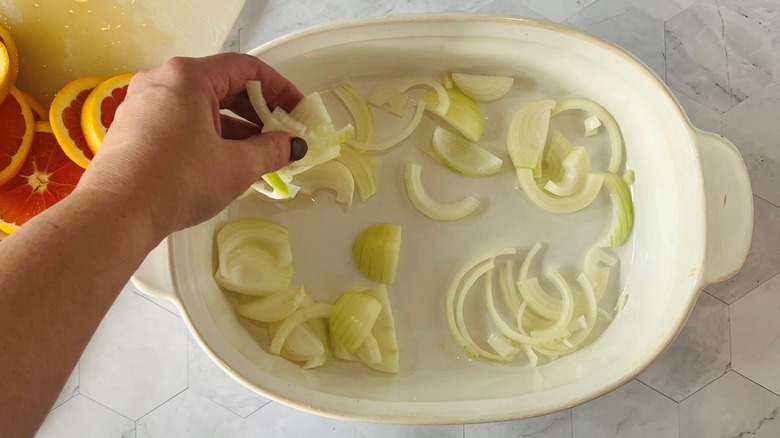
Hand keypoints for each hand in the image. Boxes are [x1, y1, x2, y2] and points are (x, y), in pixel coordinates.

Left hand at [76, 53, 305, 238]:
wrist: (116, 214)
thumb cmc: (178, 181)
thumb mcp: (236, 166)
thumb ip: (271, 150)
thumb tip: (294, 145)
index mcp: (188, 78)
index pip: (245, 69)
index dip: (279, 88)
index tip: (297, 111)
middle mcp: (162, 81)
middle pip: (222, 86)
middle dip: (258, 112)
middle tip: (282, 135)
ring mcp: (144, 104)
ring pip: (202, 107)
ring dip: (235, 129)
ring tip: (260, 156)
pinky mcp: (135, 128)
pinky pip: (182, 122)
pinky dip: (210, 137)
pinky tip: (227, 164)